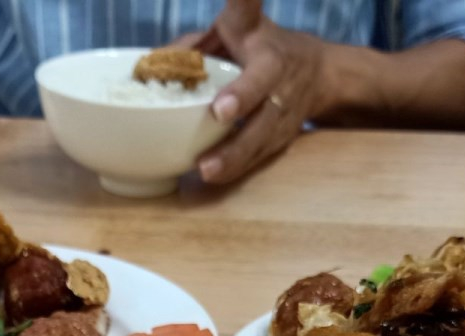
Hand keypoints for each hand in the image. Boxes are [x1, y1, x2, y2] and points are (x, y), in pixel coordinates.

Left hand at [192, 0, 328, 184]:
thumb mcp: (236, 27)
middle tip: (210, 150)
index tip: (221, 109)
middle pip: (264, 115)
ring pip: (261, 143)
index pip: (258, 73)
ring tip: (207, 172)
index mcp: (269, 57)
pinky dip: (238, 169)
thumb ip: (197, 43)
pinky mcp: (281, 140)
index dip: (242, 91)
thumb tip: (149, 63)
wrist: (315, 71)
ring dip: (235, 161)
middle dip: (238, 137)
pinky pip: (260, 158)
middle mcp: (281, 89)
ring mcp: (284, 118)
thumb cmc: (262, 44)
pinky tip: (215, 177)